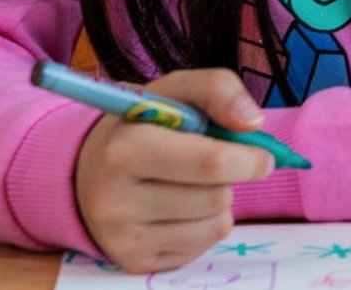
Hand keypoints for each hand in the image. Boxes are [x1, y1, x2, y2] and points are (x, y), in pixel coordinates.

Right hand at [73, 69, 275, 270]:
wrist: (87, 171)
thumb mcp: (174, 91)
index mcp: (124, 149)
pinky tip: (182, 208)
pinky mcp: (133, 262)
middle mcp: (115, 199)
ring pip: (215, 225)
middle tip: (220, 165)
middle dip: (232, 178)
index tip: (262, 155)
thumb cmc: (142, 126)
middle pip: (216, 197)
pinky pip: (203, 246)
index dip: (249, 159)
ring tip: (191, 183)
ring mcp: (122, 237)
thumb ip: (218, 90)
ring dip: (220, 201)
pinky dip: (206, 225)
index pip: (210, 163)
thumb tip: (253, 122)